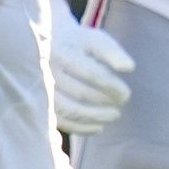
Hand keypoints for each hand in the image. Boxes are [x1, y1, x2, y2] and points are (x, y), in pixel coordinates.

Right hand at [48, 2, 133, 134]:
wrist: (42, 46)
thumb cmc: (76, 44)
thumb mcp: (94, 40)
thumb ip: (112, 51)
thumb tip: (128, 67)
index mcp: (61, 51)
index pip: (91, 74)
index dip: (112, 87)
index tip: (126, 93)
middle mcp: (46, 70)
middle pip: (81, 93)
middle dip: (107, 101)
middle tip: (121, 103)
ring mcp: (40, 88)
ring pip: (70, 109)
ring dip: (96, 117)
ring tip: (114, 115)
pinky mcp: (39, 103)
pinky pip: (61, 121)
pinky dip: (82, 128)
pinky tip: (98, 127)